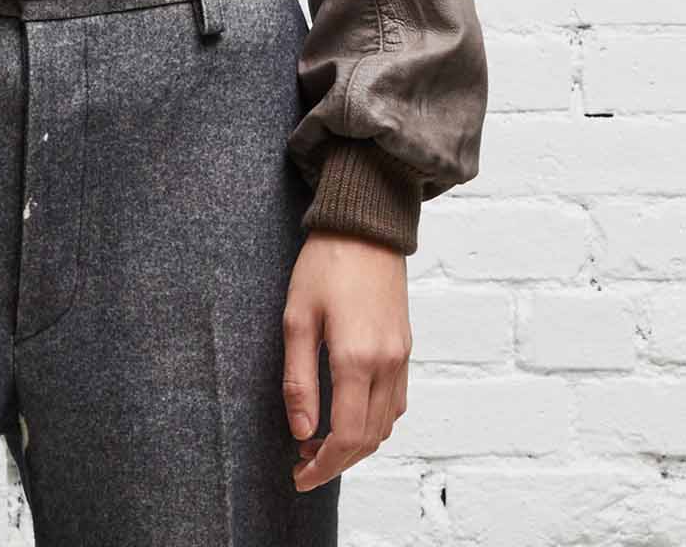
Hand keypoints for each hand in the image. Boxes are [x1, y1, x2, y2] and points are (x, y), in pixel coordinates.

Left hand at [282, 230, 410, 490]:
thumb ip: (299, 380)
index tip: (299, 475)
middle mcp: (386, 364)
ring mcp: (401, 357)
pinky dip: (374, 422)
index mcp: (356, 358)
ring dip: (356, 445)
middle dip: (337, 462)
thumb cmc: (324, 265)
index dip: (323, 466)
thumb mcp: (297, 318)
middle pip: (369, 439)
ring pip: (386, 424)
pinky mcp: (405, 347)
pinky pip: (396, 402)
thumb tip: (302, 432)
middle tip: (303, 464)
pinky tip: (349, 415)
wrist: (366, 225)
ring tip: (319, 442)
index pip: (346, 436)